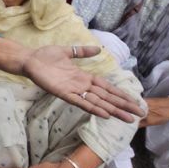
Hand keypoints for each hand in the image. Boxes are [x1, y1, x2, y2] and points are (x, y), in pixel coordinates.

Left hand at [23, 46, 144, 121]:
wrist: (29, 59)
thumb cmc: (46, 56)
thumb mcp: (68, 51)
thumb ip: (83, 52)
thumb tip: (99, 49)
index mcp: (83, 77)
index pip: (106, 87)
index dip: (120, 94)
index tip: (134, 101)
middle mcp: (81, 86)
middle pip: (106, 97)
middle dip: (122, 105)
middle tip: (139, 114)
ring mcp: (73, 91)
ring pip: (97, 102)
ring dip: (112, 110)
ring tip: (127, 118)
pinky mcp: (63, 93)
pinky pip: (80, 102)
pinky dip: (93, 108)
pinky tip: (105, 114)